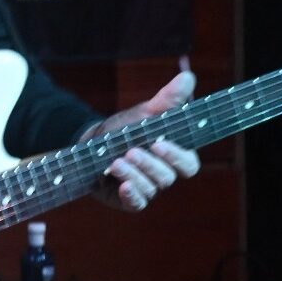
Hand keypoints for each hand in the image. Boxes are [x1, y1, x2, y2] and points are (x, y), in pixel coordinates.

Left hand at [89, 69, 200, 211]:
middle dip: (149, 164)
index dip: (177, 157)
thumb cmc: (126, 128)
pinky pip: (136, 203)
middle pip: (168, 178)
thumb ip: (168, 99)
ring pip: (150, 189)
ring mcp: (147, 188)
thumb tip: (188, 77)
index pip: (189, 164)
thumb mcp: (145, 112)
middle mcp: (163, 174)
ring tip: (115, 161)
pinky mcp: (129, 199)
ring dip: (134, 174)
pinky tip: (122, 185)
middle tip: (131, 151)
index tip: (159, 143)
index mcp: (174, 155)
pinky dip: (131, 195)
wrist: (92, 143)